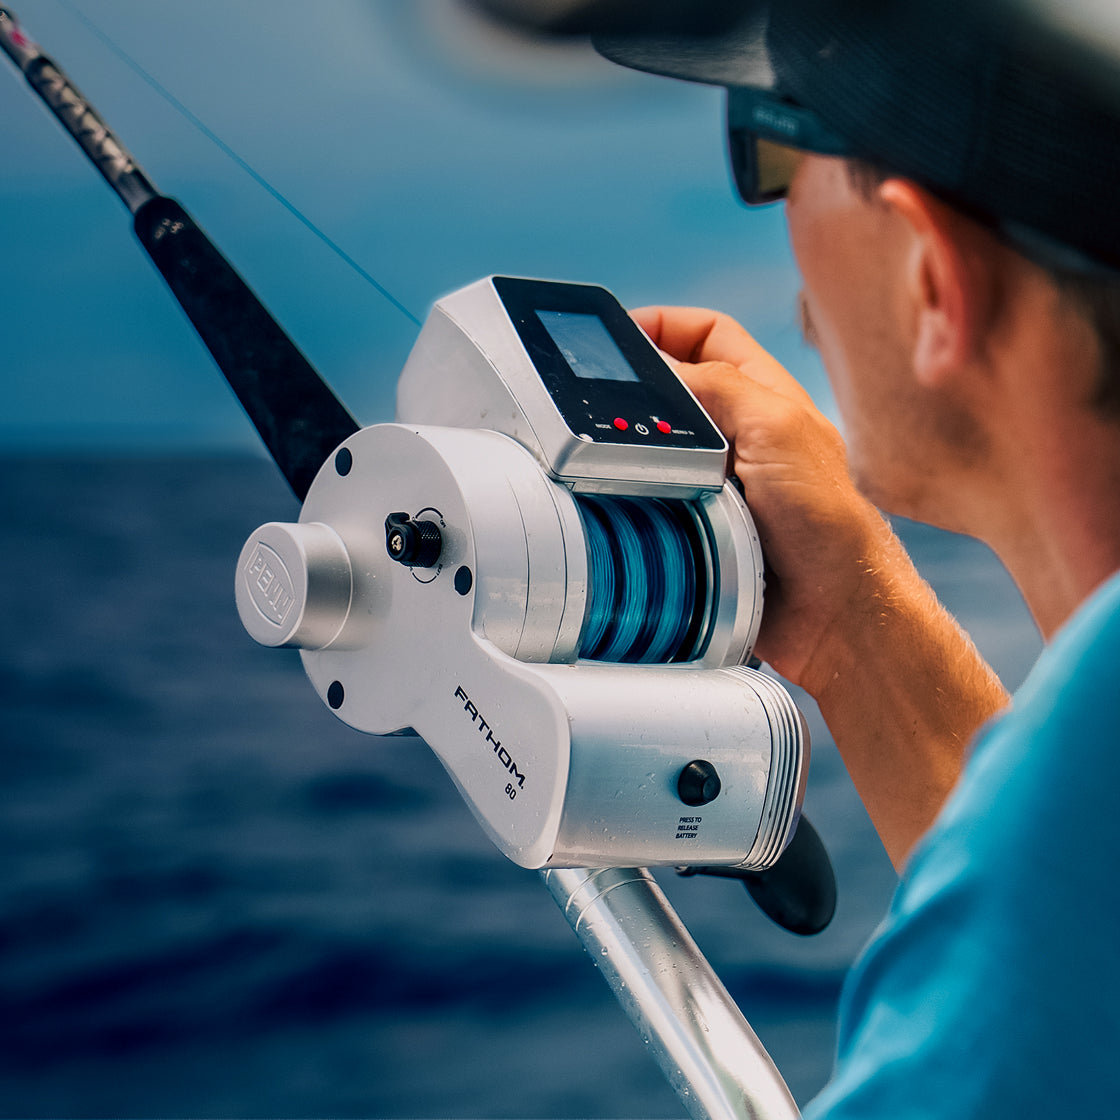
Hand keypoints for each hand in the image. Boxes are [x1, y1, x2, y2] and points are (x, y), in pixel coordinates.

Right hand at [633, 305, 887, 693]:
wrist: (830, 615)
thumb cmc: (826, 522)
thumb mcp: (774, 428)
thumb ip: (716, 386)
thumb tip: (653, 361)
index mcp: (763, 396)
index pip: (706, 334)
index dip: (661, 326)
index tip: (614, 339)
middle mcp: (738, 434)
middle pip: (670, 392)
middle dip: (635, 394)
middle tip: (598, 402)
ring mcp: (715, 483)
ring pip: (653, 448)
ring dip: (630, 451)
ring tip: (607, 455)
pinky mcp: (697, 527)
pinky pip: (650, 500)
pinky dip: (631, 498)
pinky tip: (620, 500)